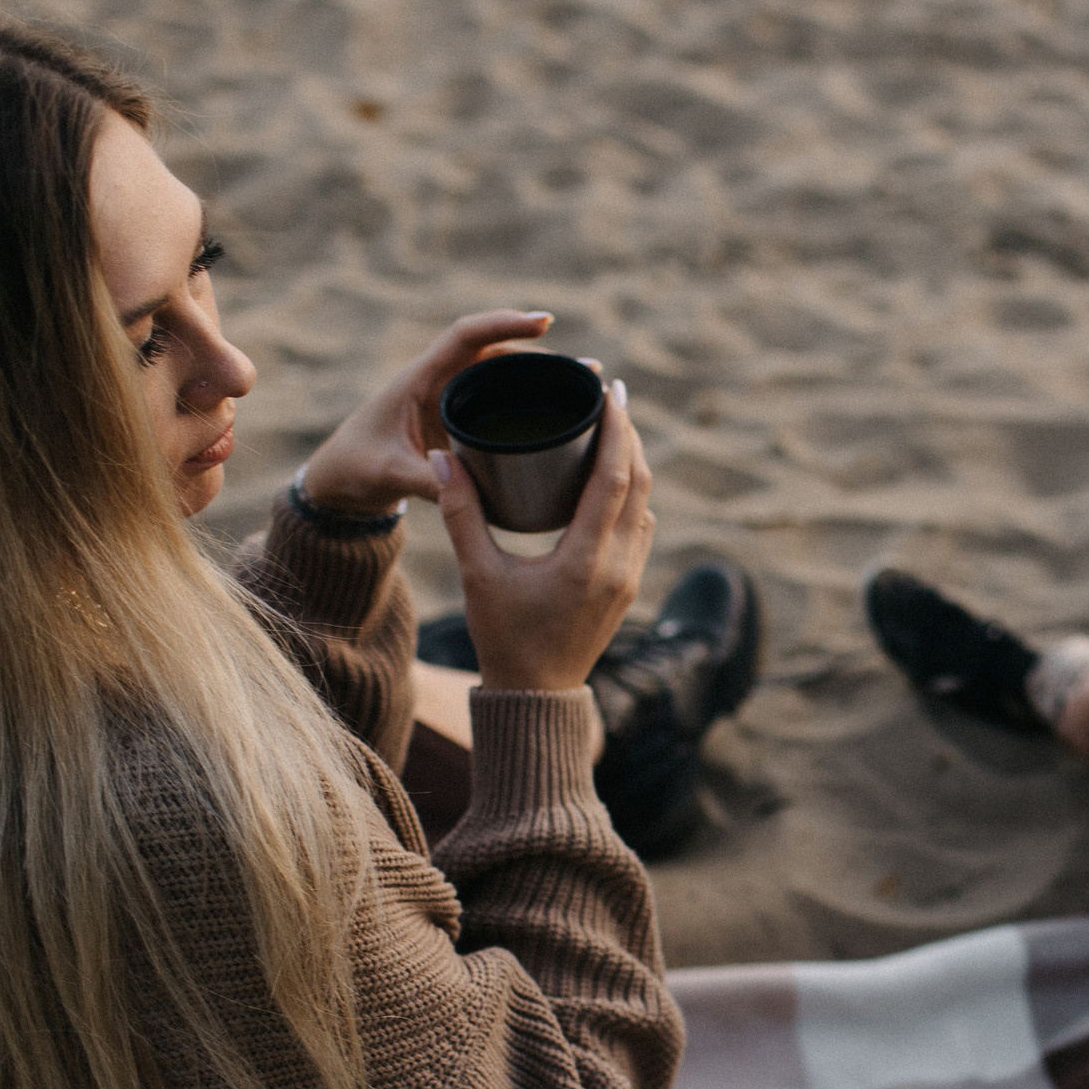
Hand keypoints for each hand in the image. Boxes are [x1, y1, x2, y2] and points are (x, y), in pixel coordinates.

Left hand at [297, 310, 563, 514]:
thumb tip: (470, 489)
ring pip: (505, 379)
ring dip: (543, 381)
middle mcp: (441, 382)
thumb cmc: (355, 469)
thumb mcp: (388, 475)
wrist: (340, 483)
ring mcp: (453, 401)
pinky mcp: (461, 423)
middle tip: (588, 368)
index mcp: (420, 379)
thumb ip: (427, 480)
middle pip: (499, 355)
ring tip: (589, 389)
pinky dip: (532, 406)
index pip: (466, 336)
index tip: (544, 322)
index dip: (504, 323)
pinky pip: (502, 404)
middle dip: (544, 356)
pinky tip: (564, 420)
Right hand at [435, 379, 655, 692]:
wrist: (536, 697)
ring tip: (613, 428)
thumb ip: (462, 513)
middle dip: (628, 435)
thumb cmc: (504, 638)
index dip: (617, 429)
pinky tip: (613, 479)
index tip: (610, 391)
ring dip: (634, 464)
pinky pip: (641, 528)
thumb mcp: (478, 574)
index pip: (615, 478)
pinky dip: (632, 495)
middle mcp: (618, 565)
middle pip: (639, 483)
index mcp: (586, 559)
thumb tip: (443, 456)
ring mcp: (630, 578)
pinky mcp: (629, 587)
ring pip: (645, 505)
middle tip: (610, 395)